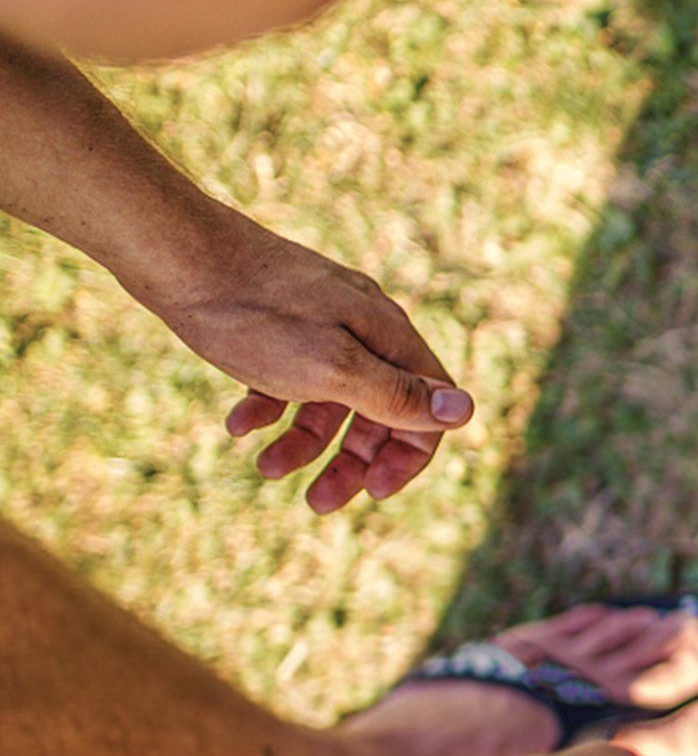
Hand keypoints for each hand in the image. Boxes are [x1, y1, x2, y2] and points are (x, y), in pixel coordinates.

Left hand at [142, 209, 472, 512]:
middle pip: (380, 411)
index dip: (408, 456)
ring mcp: (320, 324)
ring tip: (266, 469)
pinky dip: (269, 409)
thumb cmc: (253, 314)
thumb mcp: (331, 369)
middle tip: (319, 504)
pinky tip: (239, 425)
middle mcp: (363, 328)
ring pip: (331, 401)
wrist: (172, 251)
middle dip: (353, 463)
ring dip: (305, 444)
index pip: (427, 409)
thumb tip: (466, 412)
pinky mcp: (278, 322)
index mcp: (387, 337)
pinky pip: (288, 379)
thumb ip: (397, 394)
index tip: (374, 492)